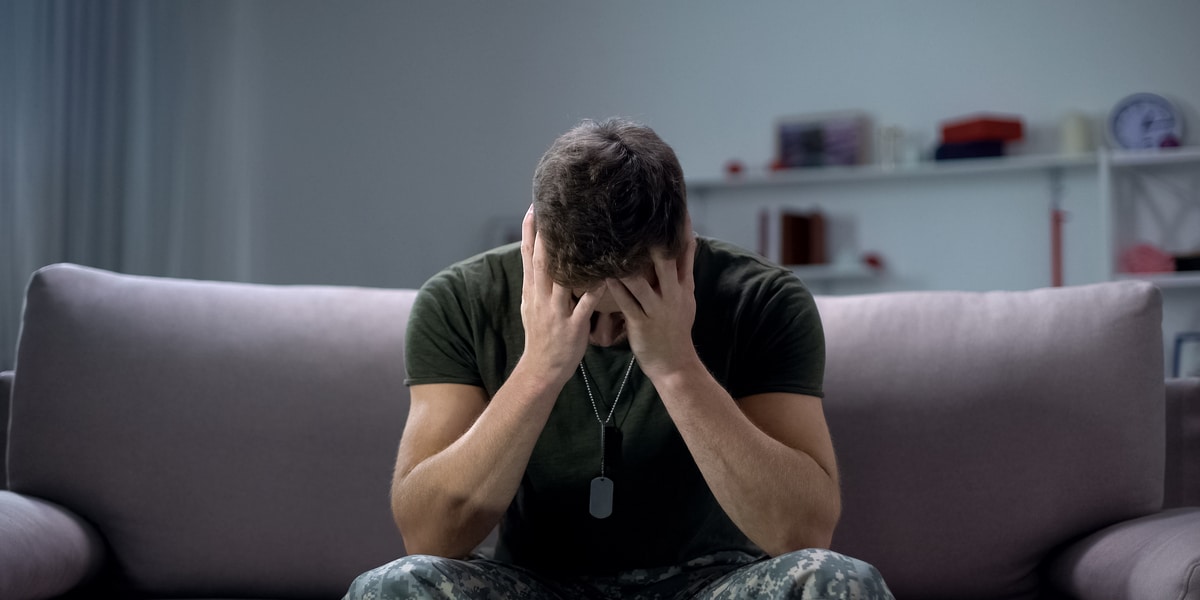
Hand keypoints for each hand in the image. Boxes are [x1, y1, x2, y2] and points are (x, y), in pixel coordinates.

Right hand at [519, 205, 604, 381]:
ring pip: (561, 279)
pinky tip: (605, 276)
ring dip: (569, 257)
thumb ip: (536, 282)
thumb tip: (537, 259)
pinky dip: (594, 290)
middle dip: (546, 235)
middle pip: (542, 261)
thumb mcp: (531, 306)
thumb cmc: (541, 337)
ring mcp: (556, 312)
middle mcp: (541, 298)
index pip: (527, 256)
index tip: (533, 207)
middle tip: (553, 209)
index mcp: (532, 291)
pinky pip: (585, 305)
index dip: (530, 231)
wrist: (541, 370)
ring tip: (581, 233)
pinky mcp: (572, 326)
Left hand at [605, 225, 699, 379]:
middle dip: (654, 240)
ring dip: (625, 263)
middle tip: (640, 217)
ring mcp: (657, 310)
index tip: (677, 208)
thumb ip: (684, 274)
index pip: (686, 253)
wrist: (675, 365)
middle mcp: (673, 296)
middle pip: (666, 262)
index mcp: (684, 288)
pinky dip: (614, 287)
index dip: (683, 230)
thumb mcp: (687, 300)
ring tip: (611, 243)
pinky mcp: (641, 323)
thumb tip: (688, 245)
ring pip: (641, 282)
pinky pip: (625, 302)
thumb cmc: (676, 330)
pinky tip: (602, 274)